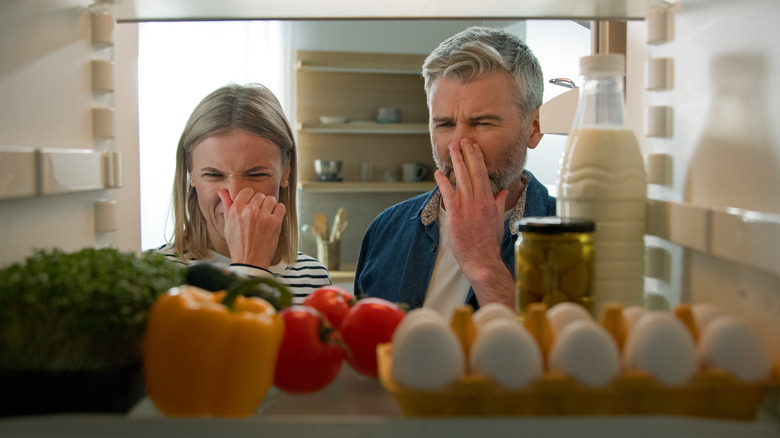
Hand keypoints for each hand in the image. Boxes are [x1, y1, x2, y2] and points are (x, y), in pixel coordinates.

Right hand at [217, 188, 285, 267]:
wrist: (249, 261)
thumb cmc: (238, 244)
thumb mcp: (228, 224)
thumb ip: (227, 205)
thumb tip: (222, 191)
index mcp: (236, 210)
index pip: (247, 191)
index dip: (250, 197)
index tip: (251, 204)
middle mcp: (249, 211)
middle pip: (260, 195)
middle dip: (260, 203)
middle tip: (258, 214)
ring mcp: (263, 216)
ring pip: (271, 199)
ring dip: (270, 206)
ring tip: (266, 216)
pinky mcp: (275, 223)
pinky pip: (280, 207)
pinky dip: (278, 211)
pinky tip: (274, 218)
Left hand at [433, 139, 513, 306]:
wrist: (483, 260)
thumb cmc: (489, 243)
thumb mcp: (497, 221)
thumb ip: (499, 204)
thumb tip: (502, 192)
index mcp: (490, 201)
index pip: (483, 174)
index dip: (477, 159)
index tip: (473, 146)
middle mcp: (479, 201)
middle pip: (473, 172)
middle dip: (467, 154)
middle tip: (462, 139)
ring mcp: (468, 207)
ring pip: (462, 179)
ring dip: (456, 162)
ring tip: (452, 149)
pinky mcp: (456, 215)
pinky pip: (449, 195)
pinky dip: (444, 182)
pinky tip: (438, 173)